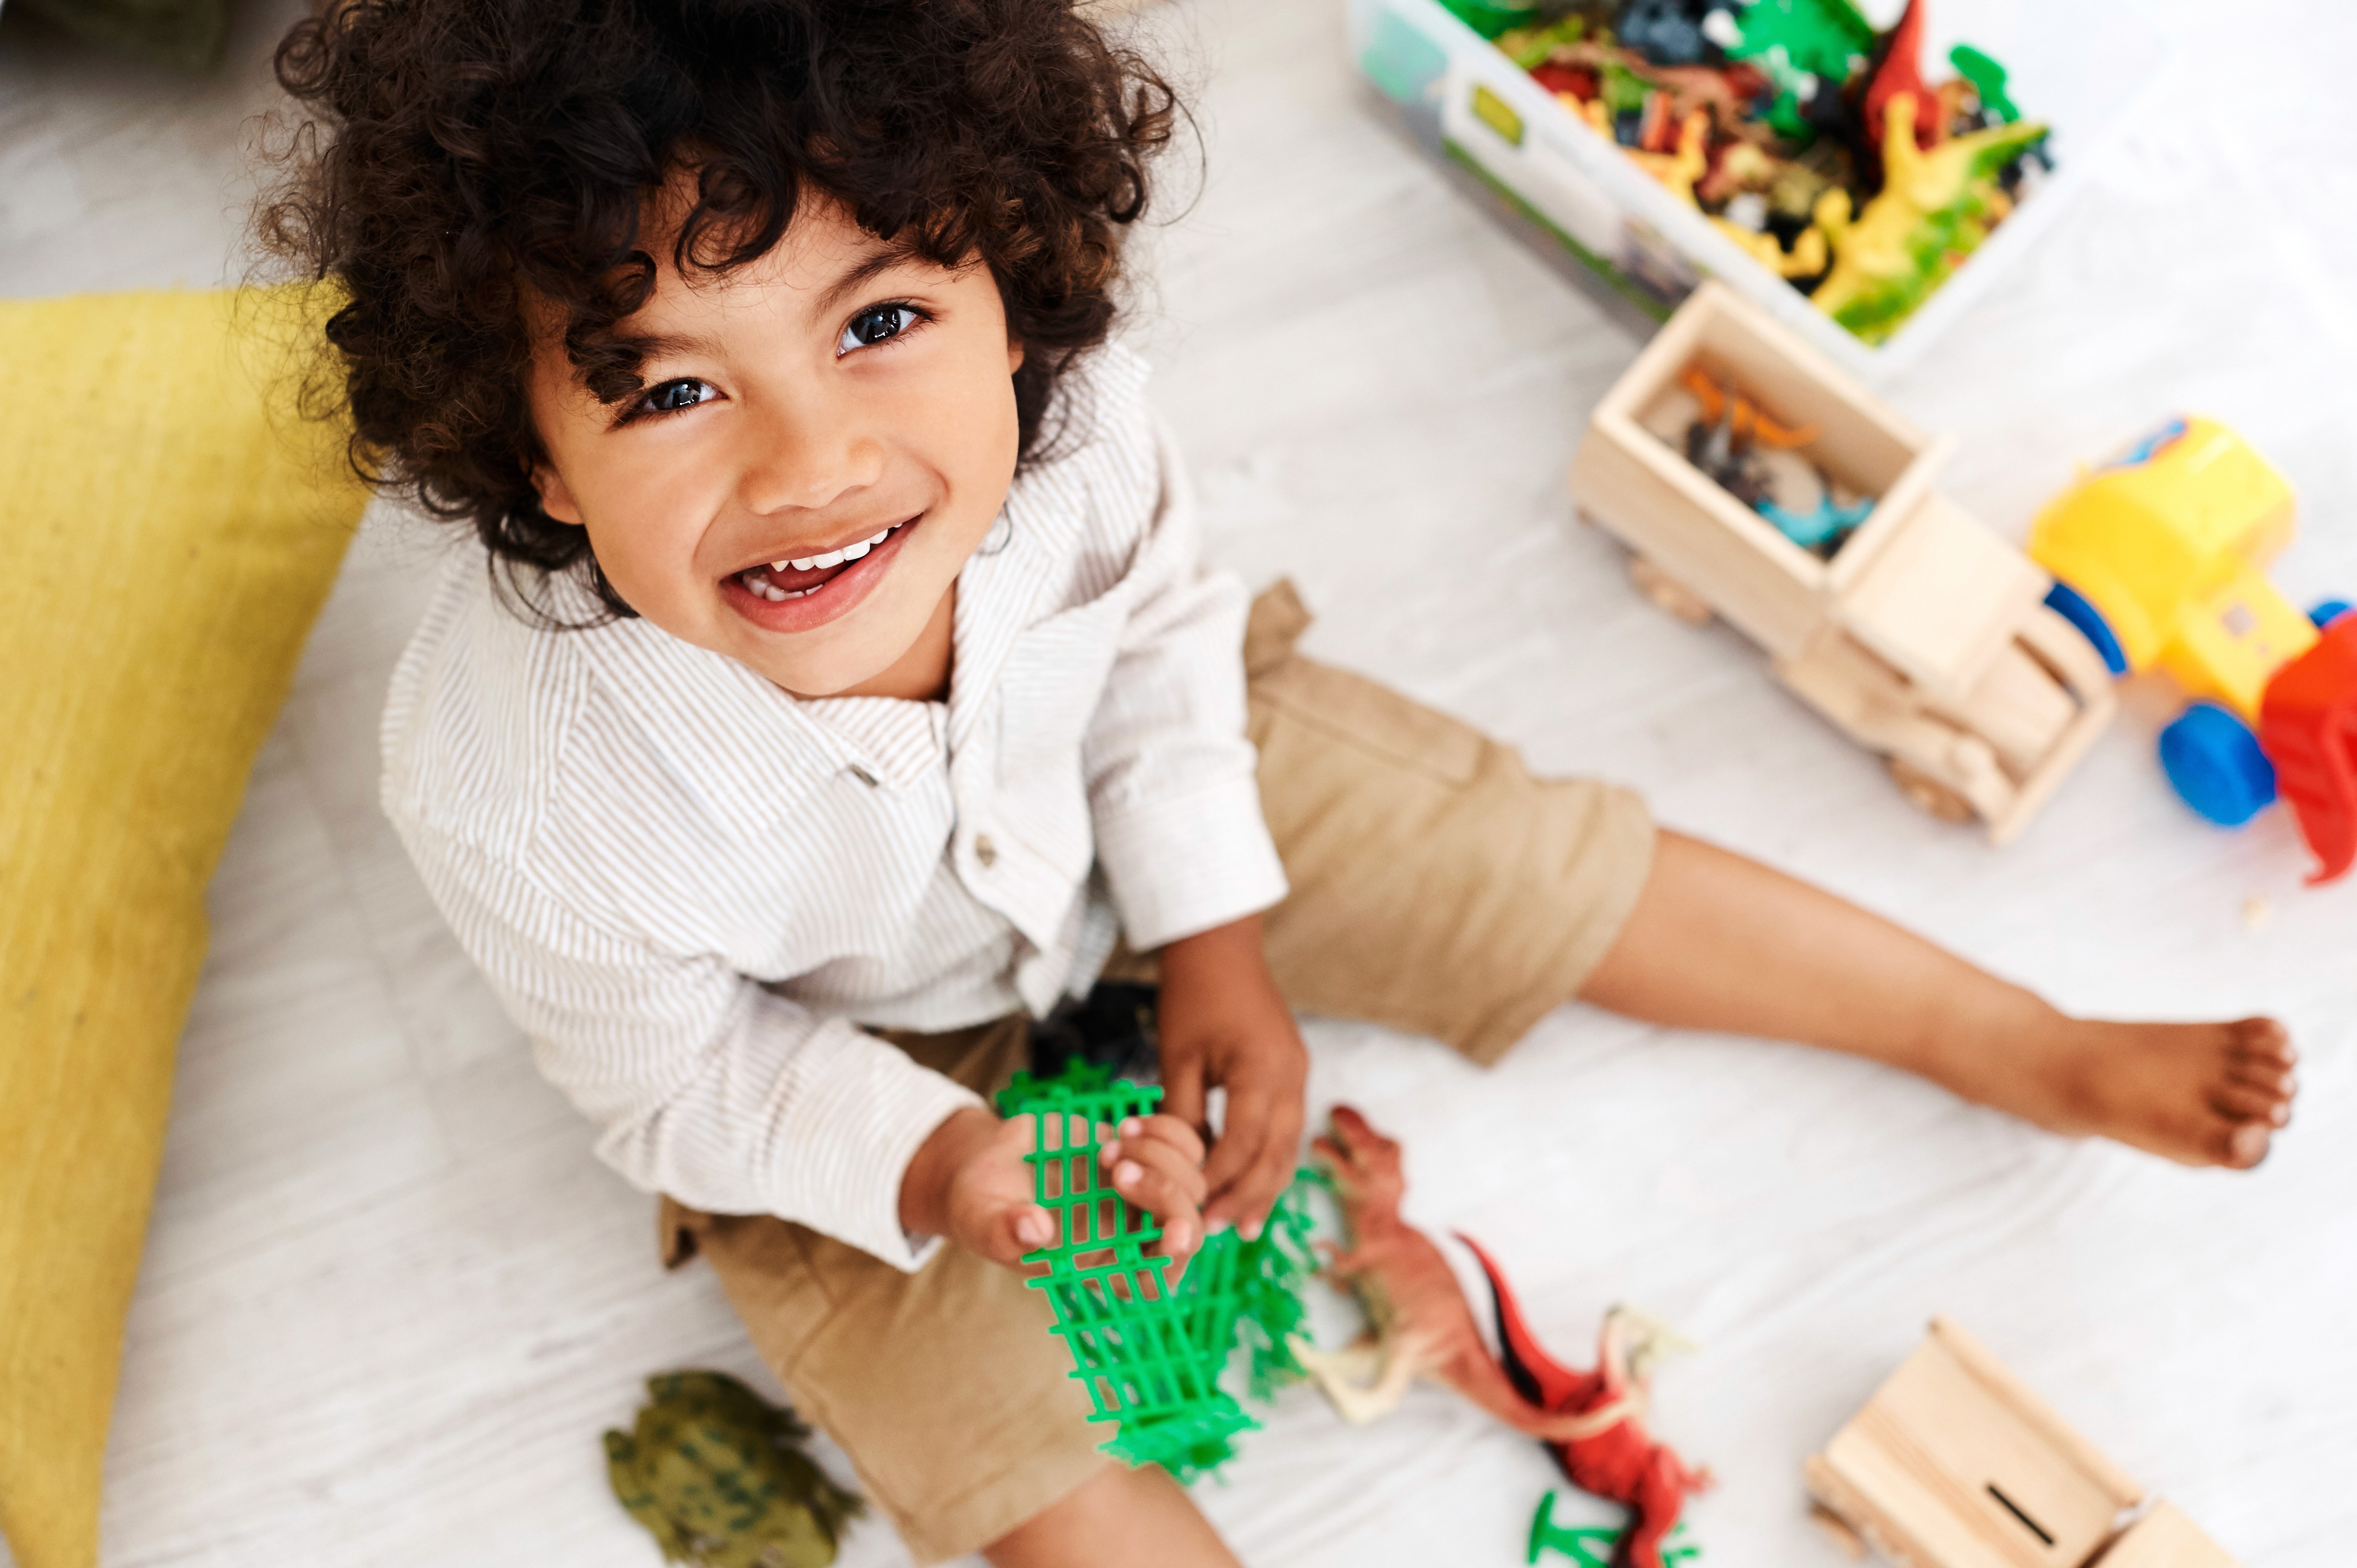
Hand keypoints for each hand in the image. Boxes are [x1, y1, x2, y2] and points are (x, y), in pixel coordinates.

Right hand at [899, 1106, 1209, 1271]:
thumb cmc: (983, 1206)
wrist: (987, 1162)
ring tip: (1110, 1146)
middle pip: (1187, 1227)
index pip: (1156, 1279)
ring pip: (1192, 1182)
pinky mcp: (1140, 1153)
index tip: (1173, 1232)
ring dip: (1163, 1158)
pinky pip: (1182, 1144)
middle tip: (1117, 1170)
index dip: (1174, 1261)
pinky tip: (1126, 1125)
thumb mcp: (983, 1222)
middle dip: (1167, 1196)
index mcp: (1100, 1264)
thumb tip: (1036, 1230)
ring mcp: (1140, 1193)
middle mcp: (1129, 1234)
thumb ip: (1006, 1231)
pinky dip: (1166, 1131)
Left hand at [1156, 913, 1308, 1238]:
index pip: (1244, 1142)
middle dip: (1246, 1197)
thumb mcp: (1177, 1056)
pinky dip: (1270, 1161)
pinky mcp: (1293, 1073)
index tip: (1193, 1208)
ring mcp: (1297, 1075)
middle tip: (1216, 1231)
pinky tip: (1254, 1185)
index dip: (1219, 1179)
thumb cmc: (1192, 996)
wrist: (1220, 948)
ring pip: (1288, 1148)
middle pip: (1275, 1155)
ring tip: (1242, 1226)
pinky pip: (1287, 1130)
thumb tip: (1176, 1166)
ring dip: (1264, 1188)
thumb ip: (1180, 1113)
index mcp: (1262, 1070)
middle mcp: (1291, 1077)